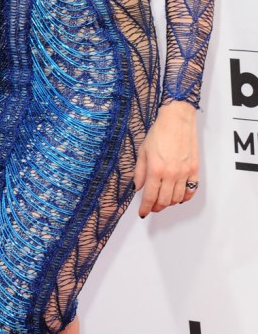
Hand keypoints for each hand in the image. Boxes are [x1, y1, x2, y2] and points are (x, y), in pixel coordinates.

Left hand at [134, 100, 198, 216]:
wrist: (177, 120)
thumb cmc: (159, 132)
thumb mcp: (143, 151)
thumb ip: (139, 172)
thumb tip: (138, 188)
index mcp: (155, 169)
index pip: (150, 196)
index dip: (145, 208)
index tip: (143, 213)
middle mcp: (171, 174)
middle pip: (164, 200)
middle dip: (157, 207)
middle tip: (152, 207)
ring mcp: (184, 173)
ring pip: (177, 198)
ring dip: (169, 203)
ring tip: (163, 200)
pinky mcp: (195, 170)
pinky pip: (191, 191)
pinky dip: (184, 198)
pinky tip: (178, 197)